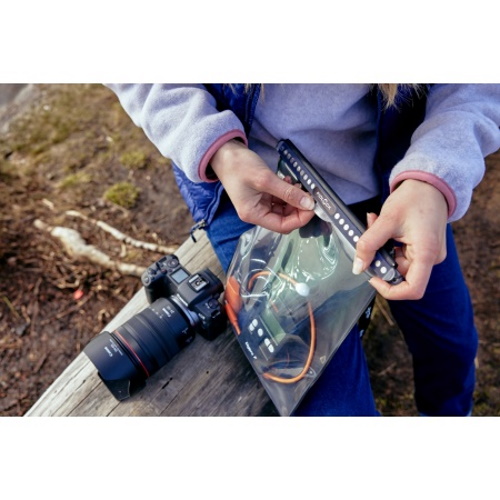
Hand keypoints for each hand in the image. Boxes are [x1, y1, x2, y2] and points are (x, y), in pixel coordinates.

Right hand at [210, 139, 314, 232]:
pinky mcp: (262, 195)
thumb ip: (287, 192)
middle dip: (298, 208)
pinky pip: (280, 199)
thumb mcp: (265, 179)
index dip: (300, 219)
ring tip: (298, 185)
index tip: (312, 206)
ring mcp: (259, 204)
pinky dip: (287, 192)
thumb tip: (308, 204)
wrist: (224, 152)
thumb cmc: (238, 166)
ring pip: (284, 209)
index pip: (282, 226)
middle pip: (284, 219)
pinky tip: (289, 182)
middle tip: (309, 194)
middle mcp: (256, 213)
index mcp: (253, 214)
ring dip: (294, 199)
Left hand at [353, 179, 447, 299]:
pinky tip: (382, 225)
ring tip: (375, 224)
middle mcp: (431, 258)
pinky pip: (400, 253)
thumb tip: (358, 267)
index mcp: (427, 254)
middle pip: (400, 274)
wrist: (430, 182)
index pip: (412, 289)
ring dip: (381, 248)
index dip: (389, 290)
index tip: (373, 277)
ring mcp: (427, 254)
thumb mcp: (387, 220)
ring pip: (396, 262)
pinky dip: (387, 243)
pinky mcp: (422, 248)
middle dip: (379, 259)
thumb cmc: (415, 197)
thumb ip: (369, 244)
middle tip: (367, 238)